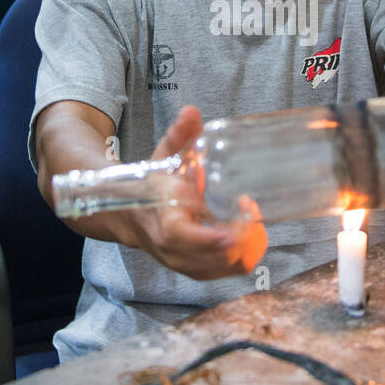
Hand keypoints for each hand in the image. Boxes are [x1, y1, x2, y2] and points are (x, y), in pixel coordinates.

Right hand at [129, 105, 267, 280]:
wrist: (134, 216)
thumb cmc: (154, 185)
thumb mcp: (164, 158)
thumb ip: (179, 136)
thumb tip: (191, 112)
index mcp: (165, 223)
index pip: (186, 238)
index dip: (213, 236)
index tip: (240, 221)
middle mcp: (176, 251)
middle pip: (219, 257)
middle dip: (245, 235)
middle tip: (249, 205)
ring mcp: (189, 265)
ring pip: (231, 266)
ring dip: (250, 244)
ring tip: (250, 216)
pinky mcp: (200, 271)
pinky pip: (233, 270)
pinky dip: (247, 253)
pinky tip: (247, 230)